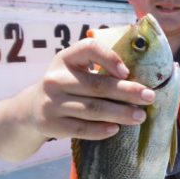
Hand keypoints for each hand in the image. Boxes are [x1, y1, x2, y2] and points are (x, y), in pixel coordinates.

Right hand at [31, 37, 154, 139]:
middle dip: (127, 91)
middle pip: (97, 85)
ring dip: (120, 113)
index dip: (110, 58)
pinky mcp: (51, 124)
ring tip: (140, 116)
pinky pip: (81, 129)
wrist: (30, 110)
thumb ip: (99, 69)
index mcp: (65, 58)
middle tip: (149, 97)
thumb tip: (139, 81)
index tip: (127, 72)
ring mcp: (51, 103)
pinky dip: (100, 130)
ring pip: (92, 108)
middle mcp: (55, 78)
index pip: (89, 48)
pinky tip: (116, 129)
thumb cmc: (66, 86)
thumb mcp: (74, 70)